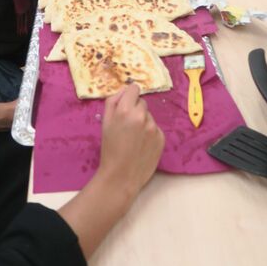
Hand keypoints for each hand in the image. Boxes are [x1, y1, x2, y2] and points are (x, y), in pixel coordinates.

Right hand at [98, 84, 164, 200]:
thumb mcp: (105, 122)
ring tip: (134, 139)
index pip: (134, 88)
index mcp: (124, 110)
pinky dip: (150, 134)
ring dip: (143, 122)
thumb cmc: (110, 149)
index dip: (129, 95)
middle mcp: (141, 116)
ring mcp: (153, 127)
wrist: (121, 177)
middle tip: (127, 126)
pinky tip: (142, 145)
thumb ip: (113, 101)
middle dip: (135, 110)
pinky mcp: (161, 138)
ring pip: (149, 116)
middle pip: (141, 102)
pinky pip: (155, 128)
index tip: (127, 104)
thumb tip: (124, 90)